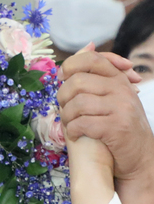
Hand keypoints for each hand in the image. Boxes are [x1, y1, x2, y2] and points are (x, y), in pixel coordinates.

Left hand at [58, 46, 151, 182]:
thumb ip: (99, 77)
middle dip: (63, 97)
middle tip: (65, 109)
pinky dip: (73, 131)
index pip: (92, 59)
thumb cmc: (119, 127)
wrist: (140, 156)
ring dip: (66, 117)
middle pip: (78, 82)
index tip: (62, 78)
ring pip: (78, 103)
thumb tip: (87, 47)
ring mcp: (120, 107)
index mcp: (118, 79)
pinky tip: (76, 135)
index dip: (70, 65)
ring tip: (70, 125)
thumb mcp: (114, 97)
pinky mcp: (116, 127)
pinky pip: (82, 123)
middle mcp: (121, 89)